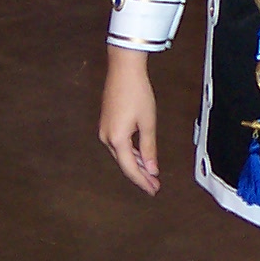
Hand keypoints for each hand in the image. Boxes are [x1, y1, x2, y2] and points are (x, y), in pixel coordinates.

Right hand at [99, 47, 159, 194]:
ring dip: (136, 164)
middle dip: (140, 175)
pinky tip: (140, 156)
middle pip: (125, 163)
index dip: (142, 181)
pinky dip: (130, 152)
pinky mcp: (107, 123)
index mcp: (117, 139)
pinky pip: (118, 144)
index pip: (130, 168)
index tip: (153, 189)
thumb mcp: (148, 122)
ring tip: (150, 174)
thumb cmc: (137, 93)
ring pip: (122, 154)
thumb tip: (151, 169)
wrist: (123, 70)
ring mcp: (105, 130)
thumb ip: (149, 148)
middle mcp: (107, 137)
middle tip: (154, 185)